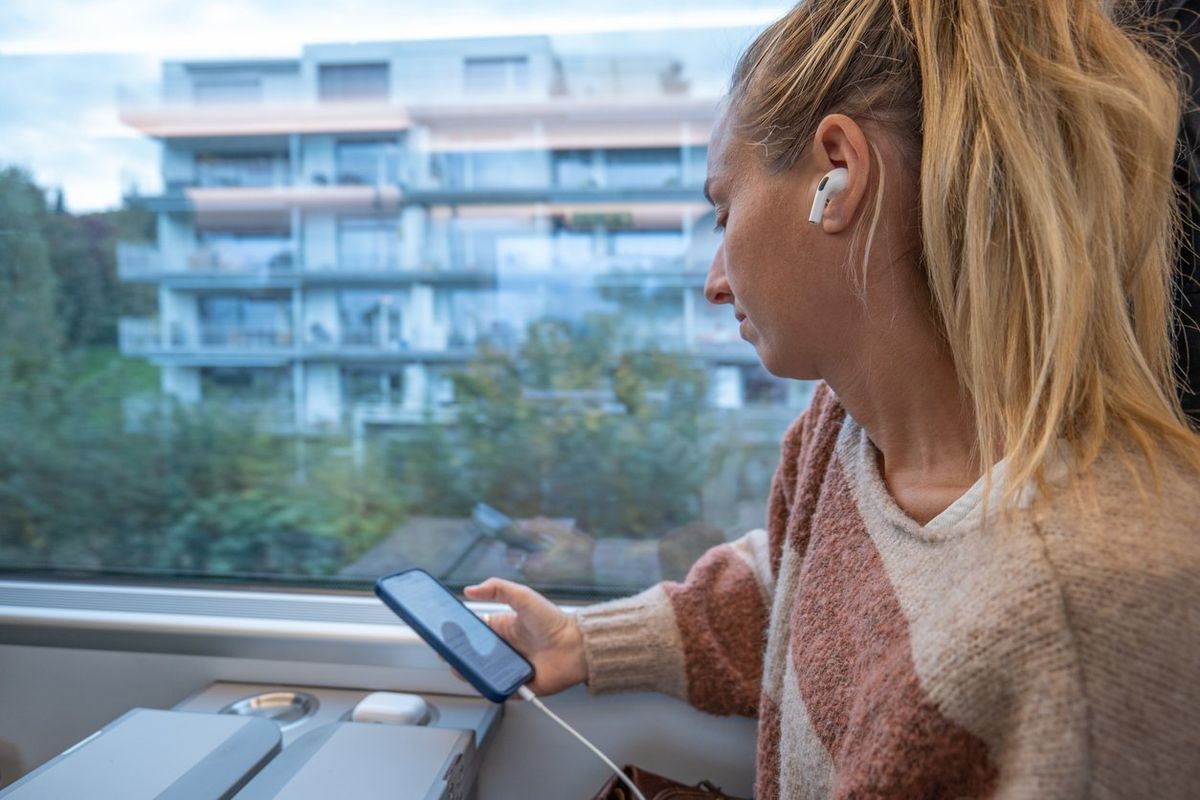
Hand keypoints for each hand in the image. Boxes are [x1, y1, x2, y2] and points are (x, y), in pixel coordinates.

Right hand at [461, 577, 586, 696]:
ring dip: (470, 672)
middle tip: (450, 653)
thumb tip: (470, 589)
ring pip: (481, 673)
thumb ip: (497, 588)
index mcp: (503, 628)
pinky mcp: (517, 685)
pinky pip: (498, 689)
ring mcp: (509, 667)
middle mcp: (504, 648)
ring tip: (461, 668)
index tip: (447, 633)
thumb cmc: (554, 621)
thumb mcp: (523, 596)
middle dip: (460, 655)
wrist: (576, 646)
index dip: (460, 633)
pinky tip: (483, 682)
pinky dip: (489, 687)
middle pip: (474, 654)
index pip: (474, 631)